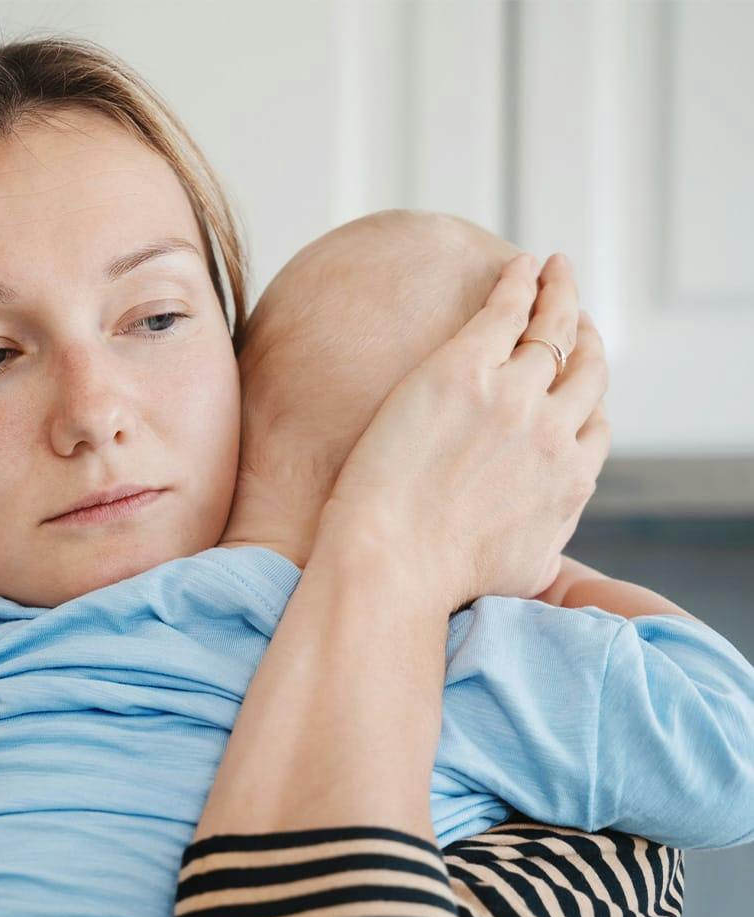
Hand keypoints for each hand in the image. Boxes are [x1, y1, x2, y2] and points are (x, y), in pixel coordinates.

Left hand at [318, 252, 609, 613]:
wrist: (392, 564)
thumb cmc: (438, 580)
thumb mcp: (520, 573)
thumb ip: (547, 546)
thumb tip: (550, 545)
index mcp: (570, 481)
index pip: (596, 426)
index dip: (587, 399)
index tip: (575, 382)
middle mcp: (554, 433)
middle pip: (587, 369)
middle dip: (587, 337)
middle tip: (575, 311)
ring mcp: (513, 397)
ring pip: (554, 330)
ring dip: (561, 294)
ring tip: (557, 271)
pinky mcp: (463, 370)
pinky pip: (506, 310)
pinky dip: (522, 283)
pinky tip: (522, 264)